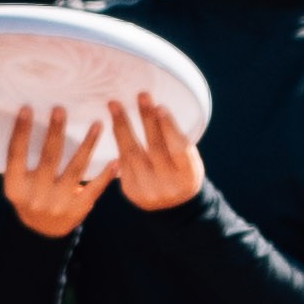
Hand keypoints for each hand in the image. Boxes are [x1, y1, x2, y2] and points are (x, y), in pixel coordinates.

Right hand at [0, 102, 105, 239]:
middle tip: (60, 109)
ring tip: (97, 124)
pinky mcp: (77, 210)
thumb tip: (33, 118)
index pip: (15, 154)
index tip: (27, 108)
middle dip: (55, 132)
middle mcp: (35, 196)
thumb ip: (24, 159)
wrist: (42, 233)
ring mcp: (58, 204)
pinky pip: (94, 189)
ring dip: (87, 145)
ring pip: (75, 169)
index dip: (21, 131)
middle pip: (48, 158)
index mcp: (15, 186)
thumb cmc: (30, 195)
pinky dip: (105, 175)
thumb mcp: (19, 183)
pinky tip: (115, 160)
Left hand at [99, 91, 204, 211]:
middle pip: (155, 148)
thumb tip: (154, 110)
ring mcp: (148, 191)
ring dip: (122, 127)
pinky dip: (119, 142)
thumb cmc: (182, 172)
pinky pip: (123, 162)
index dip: (168, 128)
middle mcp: (168, 186)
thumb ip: (175, 140)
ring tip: (115, 106)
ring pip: (132, 154)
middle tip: (140, 96)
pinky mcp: (131, 191)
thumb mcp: (188, 159)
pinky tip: (115, 125)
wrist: (173, 206)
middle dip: (146, 120)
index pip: (178, 149)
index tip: (159, 107)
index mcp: (188, 176)